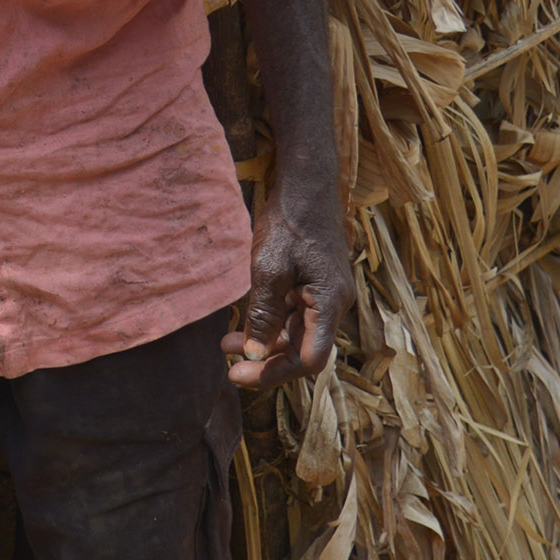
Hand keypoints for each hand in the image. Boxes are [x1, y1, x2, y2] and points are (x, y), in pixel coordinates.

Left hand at [228, 195, 350, 387]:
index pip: (309, 359)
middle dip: (265, 360)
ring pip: (295, 333)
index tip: (240, 375)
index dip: (275, 374)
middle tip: (229, 367)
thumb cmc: (289, 222)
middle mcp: (333, 304)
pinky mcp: (313, 284)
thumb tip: (253, 353)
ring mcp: (324, 294)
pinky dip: (269, 322)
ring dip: (263, 342)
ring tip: (227, 343)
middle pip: (302, 350)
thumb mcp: (268, 270)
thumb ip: (263, 314)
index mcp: (329, 303)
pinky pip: (293, 315)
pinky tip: (243, 322)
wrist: (305, 183)